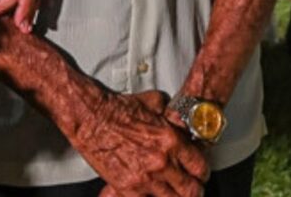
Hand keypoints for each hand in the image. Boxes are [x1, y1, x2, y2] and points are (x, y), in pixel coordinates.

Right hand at [75, 90, 208, 196]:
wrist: (89, 116)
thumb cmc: (115, 108)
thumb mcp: (150, 102)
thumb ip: (168, 111)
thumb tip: (174, 113)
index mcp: (171, 140)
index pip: (200, 167)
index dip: (201, 173)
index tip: (198, 174)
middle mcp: (161, 162)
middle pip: (191, 190)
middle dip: (192, 190)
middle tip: (189, 188)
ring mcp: (145, 178)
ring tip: (170, 193)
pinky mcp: (127, 188)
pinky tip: (151, 194)